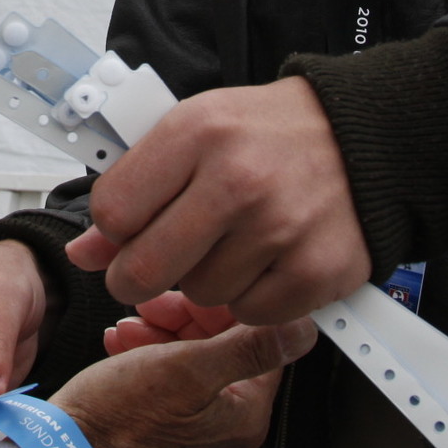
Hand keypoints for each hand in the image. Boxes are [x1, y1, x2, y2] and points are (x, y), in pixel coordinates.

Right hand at [53, 316, 318, 447]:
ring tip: (134, 321)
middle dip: (187, 317)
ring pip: (191, 353)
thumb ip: (247, 349)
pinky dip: (146, 349)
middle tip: (156, 304)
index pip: (261, 343)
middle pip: (224, 345)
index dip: (227, 309)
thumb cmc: (117, 420)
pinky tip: (124, 341)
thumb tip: (301, 331)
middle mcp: (226, 422)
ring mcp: (194, 421)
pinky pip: (166, 371)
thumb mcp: (186, 371)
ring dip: (162, 329)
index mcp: (244, 414)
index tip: (199, 292)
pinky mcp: (164, 418)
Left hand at [67, 76, 368, 323]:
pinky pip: (251, 314)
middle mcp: (238, 180)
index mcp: (197, 133)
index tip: (130, 229)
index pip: (112, 212)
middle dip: (139, 276)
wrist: (363, 136)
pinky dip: (253, 298)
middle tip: (156, 265)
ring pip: (200, 296)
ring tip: (233, 244)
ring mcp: (281, 228)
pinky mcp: (317, 269)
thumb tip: (84, 254)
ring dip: (207, 281)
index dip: (112, 231)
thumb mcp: (192, 133)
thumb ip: (134, 188)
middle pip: (145, 269)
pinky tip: (267, 262)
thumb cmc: (268, 135)